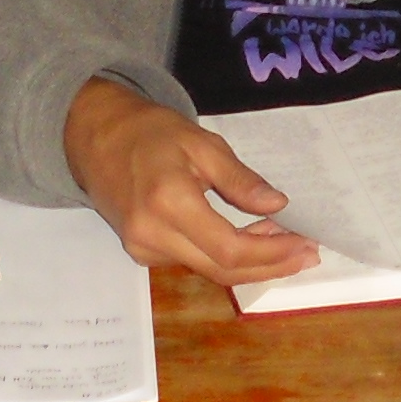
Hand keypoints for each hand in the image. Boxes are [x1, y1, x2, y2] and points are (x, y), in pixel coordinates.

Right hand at [62, 77, 321, 289]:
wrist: (93, 136)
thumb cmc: (149, 131)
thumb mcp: (201, 142)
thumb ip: (238, 178)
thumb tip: (277, 205)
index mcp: (169, 202)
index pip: (229, 248)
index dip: (271, 253)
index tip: (305, 245)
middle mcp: (152, 235)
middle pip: (221, 270)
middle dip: (269, 266)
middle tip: (307, 255)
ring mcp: (142, 248)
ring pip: (208, 270)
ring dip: (250, 262)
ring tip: (285, 243)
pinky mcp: (139, 252)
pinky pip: (191, 262)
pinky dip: (224, 257)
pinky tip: (248, 241)